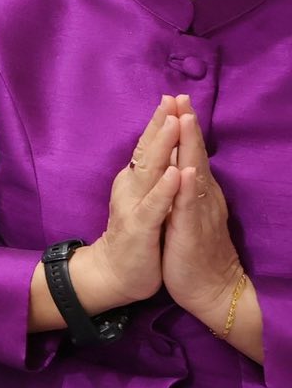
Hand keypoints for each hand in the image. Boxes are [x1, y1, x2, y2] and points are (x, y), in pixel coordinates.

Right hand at [72, 99, 184, 312]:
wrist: (115, 273)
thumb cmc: (137, 236)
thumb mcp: (146, 199)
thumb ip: (152, 175)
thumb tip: (164, 148)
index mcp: (135, 180)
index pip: (149, 146)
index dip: (160, 122)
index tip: (173, 98)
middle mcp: (131, 186)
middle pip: (147, 150)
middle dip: (160, 124)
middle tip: (171, 99)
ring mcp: (134, 205)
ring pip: (150, 171)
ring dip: (162, 145)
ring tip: (174, 123)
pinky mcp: (140, 228)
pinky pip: (155, 205)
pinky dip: (166, 188)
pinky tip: (176, 173)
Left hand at [162, 97, 245, 320]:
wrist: (213, 291)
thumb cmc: (195, 250)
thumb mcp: (187, 212)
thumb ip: (186, 188)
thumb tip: (180, 163)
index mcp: (198, 191)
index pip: (190, 153)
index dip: (183, 127)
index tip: (175, 98)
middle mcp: (202, 197)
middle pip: (195, 155)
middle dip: (187, 125)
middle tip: (181, 96)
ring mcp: (199, 213)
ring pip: (194, 173)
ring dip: (190, 146)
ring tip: (185, 119)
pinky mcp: (191, 232)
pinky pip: (189, 207)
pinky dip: (187, 187)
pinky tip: (186, 169)